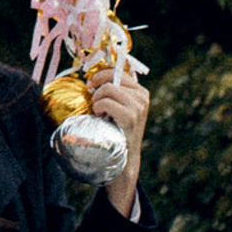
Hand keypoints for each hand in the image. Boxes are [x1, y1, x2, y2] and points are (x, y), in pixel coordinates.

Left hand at [88, 71, 148, 217]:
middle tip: (95, 104)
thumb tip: (90, 77)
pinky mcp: (131, 117)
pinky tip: (101, 119)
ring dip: (97, 100)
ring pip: (107, 89)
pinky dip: (98, 108)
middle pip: (111, 78)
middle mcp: (142, 97)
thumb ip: (111, 92)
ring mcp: (139, 107)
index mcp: (140, 91)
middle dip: (97, 89)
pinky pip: (106, 102)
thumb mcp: (116, 108)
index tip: (91, 85)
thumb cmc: (114, 132)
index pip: (117, 70)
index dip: (100, 75)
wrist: (123, 162)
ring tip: (100, 114)